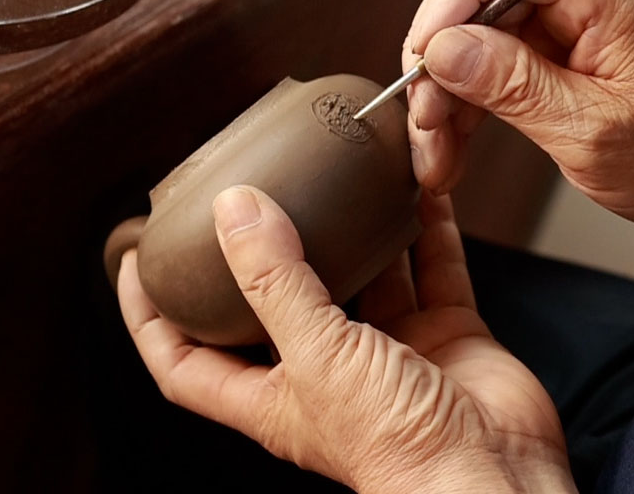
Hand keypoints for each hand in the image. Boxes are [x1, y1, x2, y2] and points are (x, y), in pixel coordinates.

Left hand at [118, 189, 575, 493]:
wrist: (494, 479)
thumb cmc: (398, 452)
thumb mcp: (318, 358)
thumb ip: (275, 281)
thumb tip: (234, 210)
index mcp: (275, 396)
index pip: (187, 359)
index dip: (153, 316)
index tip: (139, 259)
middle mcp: (328, 370)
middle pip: (282, 300)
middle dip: (266, 247)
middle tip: (252, 188)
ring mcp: (390, 352)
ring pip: (366, 273)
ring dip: (357, 226)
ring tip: (344, 171)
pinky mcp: (445, 334)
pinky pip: (433, 267)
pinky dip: (427, 226)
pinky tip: (420, 186)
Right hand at [404, 0, 633, 233]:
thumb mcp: (592, 133)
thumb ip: (514, 86)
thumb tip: (444, 49)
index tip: (426, 48)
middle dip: (440, 51)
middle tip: (424, 114)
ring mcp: (569, 17)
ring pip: (476, 28)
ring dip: (446, 87)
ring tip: (436, 151)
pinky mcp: (557, 46)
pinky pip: (492, 57)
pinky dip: (467, 100)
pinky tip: (453, 146)